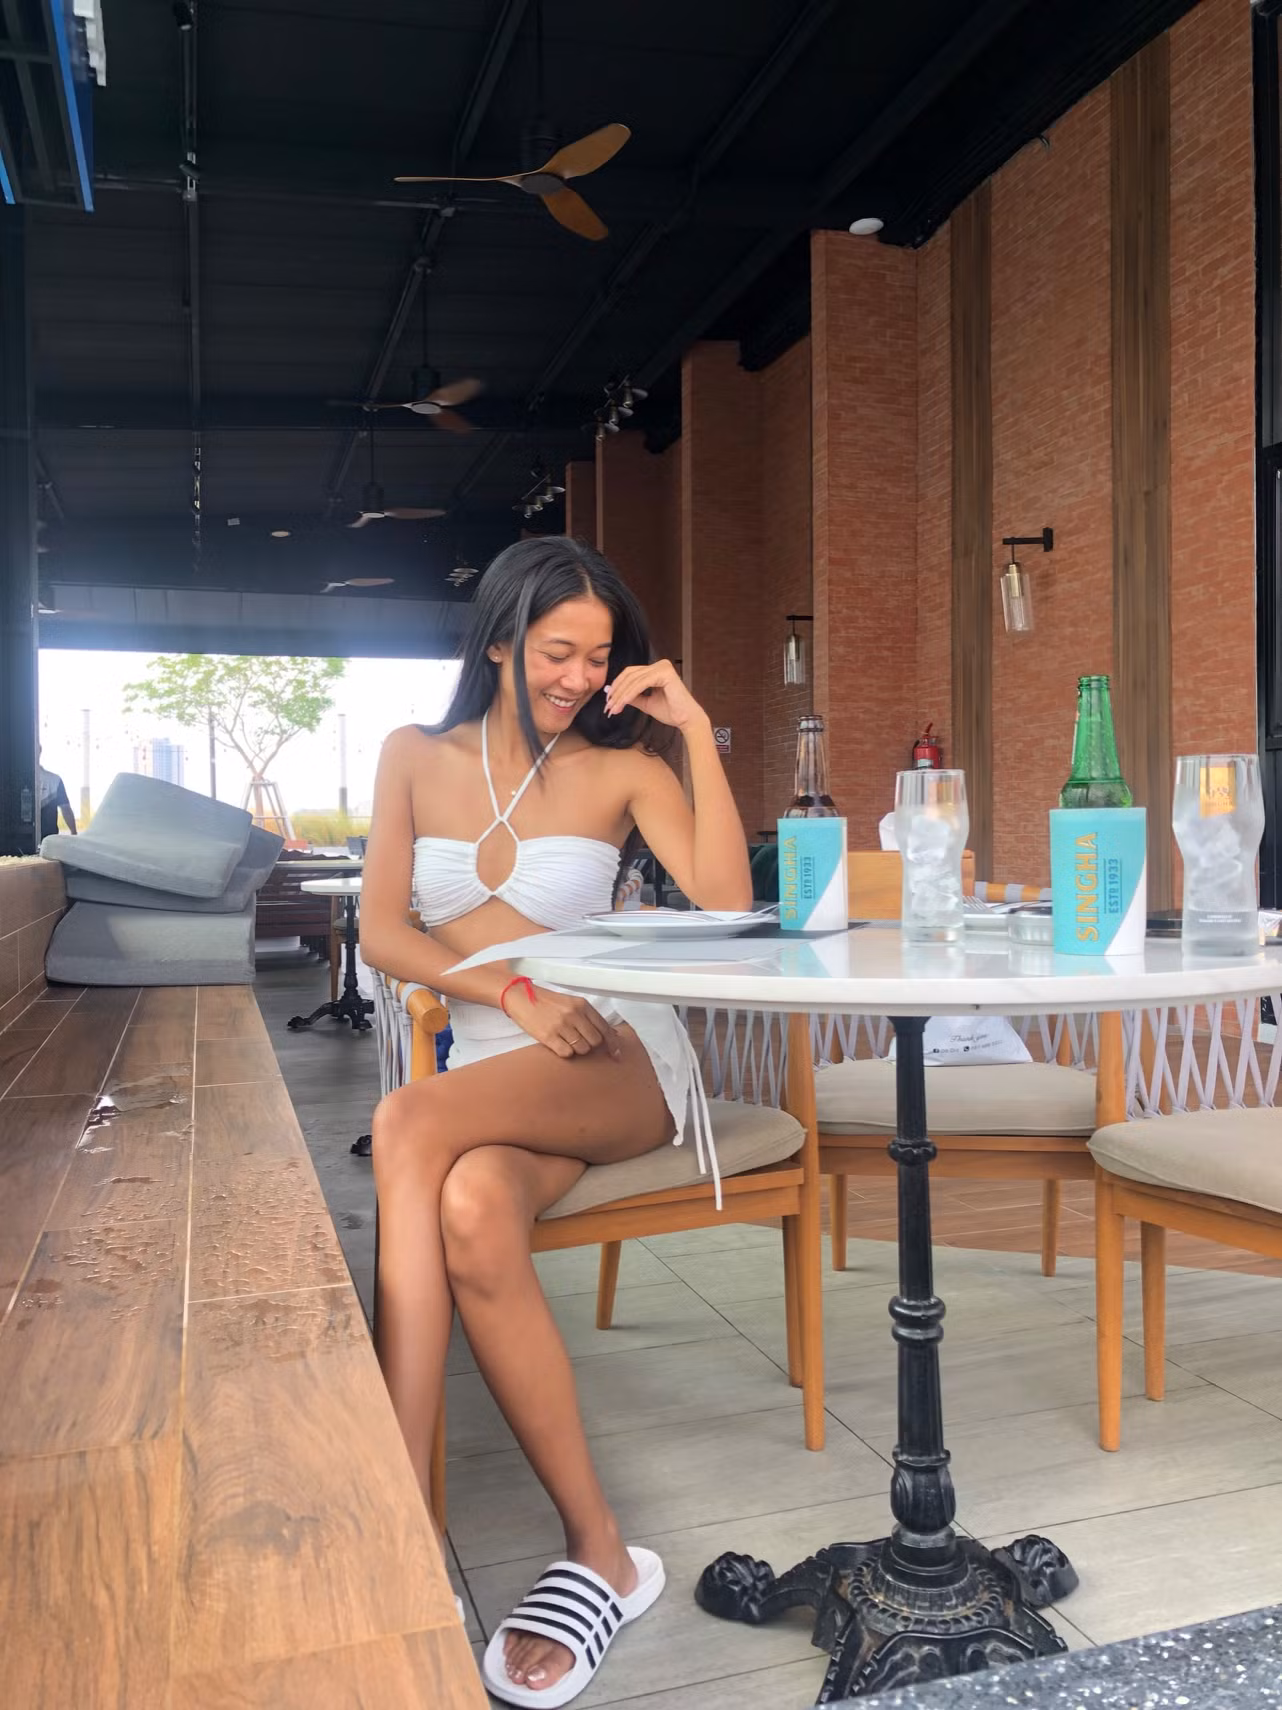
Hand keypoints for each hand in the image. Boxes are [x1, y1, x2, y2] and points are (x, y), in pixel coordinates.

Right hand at [503, 982, 623, 1061]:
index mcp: (582, 1005)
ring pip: (582, 1049)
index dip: (612, 1043)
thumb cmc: (546, 1002)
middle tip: (578, 1040)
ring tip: (565, 1040)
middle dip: (590, 1045)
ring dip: (576, 1049)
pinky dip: (565, 1052)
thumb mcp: (570, 1003)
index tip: (616, 1053)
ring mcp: (561, 1026)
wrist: (520, 997)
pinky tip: (558, 1044)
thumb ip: (587, 1016)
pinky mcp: (548, 1036)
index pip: (604, 1027)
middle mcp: (574, 1014)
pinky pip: (567, 1053)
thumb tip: (607, 1034)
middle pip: (595, 1041)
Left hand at [605, 660, 705, 730]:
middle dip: (616, 691)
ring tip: (613, 708)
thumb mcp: (646, 703)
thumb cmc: (671, 712)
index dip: (617, 686)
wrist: (686, 719)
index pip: (630, 673)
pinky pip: (641, 684)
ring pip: (633, 680)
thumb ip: (632, 696)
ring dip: (621, 695)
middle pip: (629, 675)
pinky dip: (629, 694)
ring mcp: (663, 667)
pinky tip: (622, 704)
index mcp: (656, 670)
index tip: (608, 701)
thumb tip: (613, 694)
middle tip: (608, 706)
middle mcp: (660, 665)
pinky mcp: (664, 673)